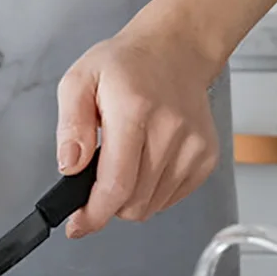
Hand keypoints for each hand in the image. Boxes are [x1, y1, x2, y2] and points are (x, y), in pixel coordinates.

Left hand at [54, 23, 222, 236]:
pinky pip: (171, 197)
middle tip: (95, 176)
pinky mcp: (207, 156)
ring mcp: (193, 146)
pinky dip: (151, 190)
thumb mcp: (79, 80)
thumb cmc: (124, 64)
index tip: (78, 225)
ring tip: (123, 158)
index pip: (117, 183)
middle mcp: (170, 130)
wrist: (174, 50)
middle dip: (107, 202)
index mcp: (134, 110)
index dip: (95, 213)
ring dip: (130, 196)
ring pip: (152, 205)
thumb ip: (70, 125)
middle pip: (134, 202)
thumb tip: (69, 166)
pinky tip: (145, 159)